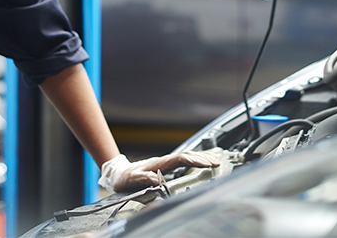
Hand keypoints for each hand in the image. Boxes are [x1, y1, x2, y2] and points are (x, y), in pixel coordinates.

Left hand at [98, 151, 220, 191]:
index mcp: (160, 163)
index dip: (195, 160)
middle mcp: (165, 161)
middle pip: (188, 155)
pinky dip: (195, 162)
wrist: (118, 173)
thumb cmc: (125, 177)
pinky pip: (184, 162)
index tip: (207, 164)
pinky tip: (202, 166)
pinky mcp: (166, 167)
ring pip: (187, 157)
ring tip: (215, 162)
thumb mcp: (131, 179)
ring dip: (201, 159)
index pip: (181, 159)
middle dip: (204, 158)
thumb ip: (143, 178)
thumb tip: (156, 179)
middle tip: (218, 163)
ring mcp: (166, 163)